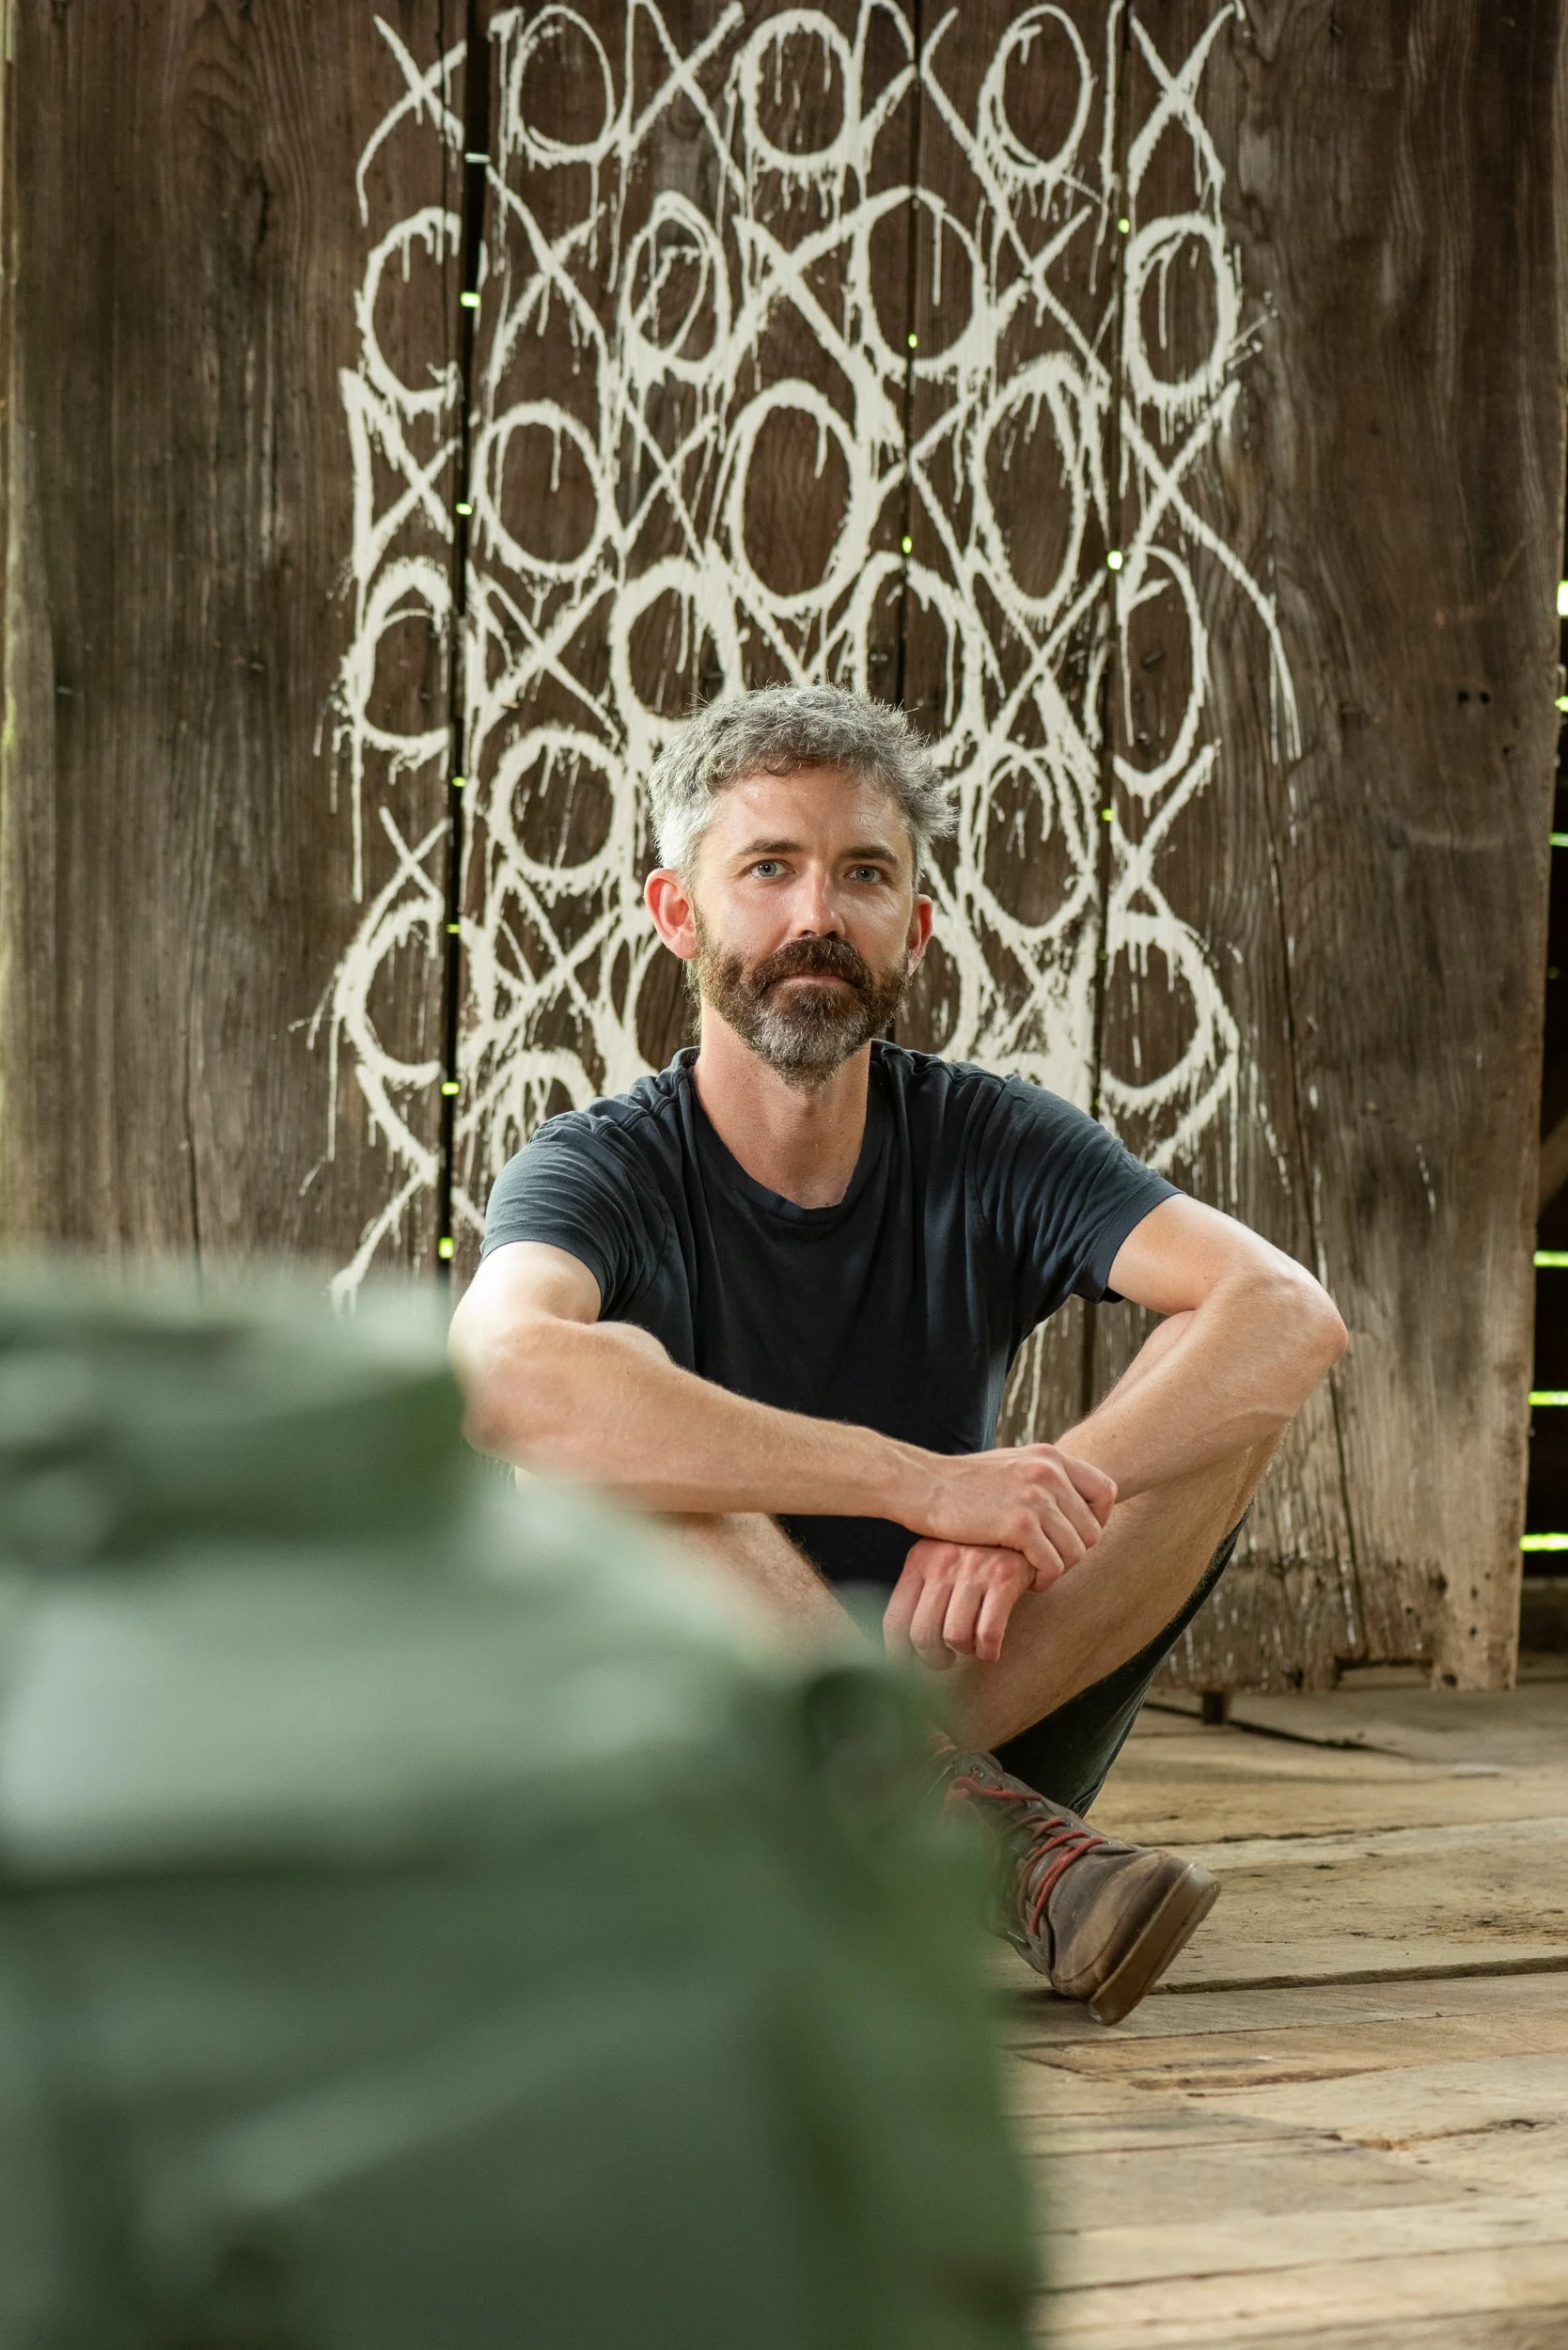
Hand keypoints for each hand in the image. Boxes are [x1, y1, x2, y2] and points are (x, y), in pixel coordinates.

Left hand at [882, 1540, 1039, 1669]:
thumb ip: (923, 1590)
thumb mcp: (941, 1557)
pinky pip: (988, 1633)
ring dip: (963, 1652)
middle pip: (922, 1633)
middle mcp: (942, 1563)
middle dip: (933, 1658)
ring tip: (970, 1647)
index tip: (905, 1666)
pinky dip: (988, 1651)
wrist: (1022, 1525)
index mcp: (919, 1559)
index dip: (897, 1652)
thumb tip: (905, 1644)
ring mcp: (973, 1570)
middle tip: (944, 1660)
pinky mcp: (1005, 1578)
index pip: (894, 1618)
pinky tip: (990, 1648)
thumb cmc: (977, 1551)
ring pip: (954, 1636)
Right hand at [909, 1443, 1115, 1583]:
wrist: (922, 1486)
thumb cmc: (963, 1484)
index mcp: (1050, 1456)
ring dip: (1059, 1569)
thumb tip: (1071, 1500)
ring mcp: (1035, 1497)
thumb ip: (1042, 1478)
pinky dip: (1043, 1579)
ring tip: (1036, 1572)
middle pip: (1093, 1529)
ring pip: (1076, 1551)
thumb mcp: (1011, 1466)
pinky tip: (1025, 1579)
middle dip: (1074, 1553)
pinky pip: (1052, 1564)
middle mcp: (1049, 1472)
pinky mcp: (1019, 1524)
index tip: (1074, 1537)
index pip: (1105, 1491)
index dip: (1099, 1521)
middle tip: (1050, 1562)